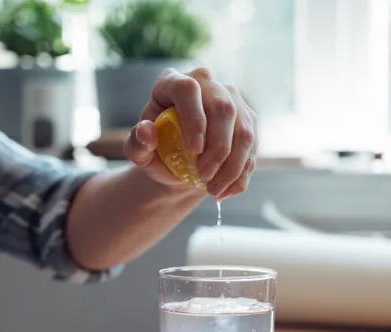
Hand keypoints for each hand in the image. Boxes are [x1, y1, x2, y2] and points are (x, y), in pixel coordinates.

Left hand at [123, 67, 257, 200]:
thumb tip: (146, 131)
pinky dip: (241, 174)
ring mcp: (232, 100)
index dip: (194, 119)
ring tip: (214, 190)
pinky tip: (225, 191)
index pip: (188, 90)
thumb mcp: (140, 151)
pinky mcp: (248, 121)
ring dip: (232, 166)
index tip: (193, 150)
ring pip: (244, 131)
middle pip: (223, 108)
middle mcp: (208, 84)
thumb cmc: (158, 151)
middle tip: (204, 176)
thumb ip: (137, 143)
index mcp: (174, 82)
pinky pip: (253, 148)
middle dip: (218, 148)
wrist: (180, 163)